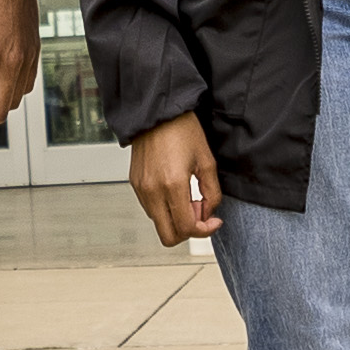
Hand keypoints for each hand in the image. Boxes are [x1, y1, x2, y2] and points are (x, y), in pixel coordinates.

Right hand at [126, 113, 223, 248]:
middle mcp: (152, 190)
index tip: (213, 220)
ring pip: (159, 223)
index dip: (204, 230)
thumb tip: (208, 213)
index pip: (186, 228)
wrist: (157, 113)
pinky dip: (165, 208)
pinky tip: (175, 191)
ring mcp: (141, 189)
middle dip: (188, 230)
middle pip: (168, 236)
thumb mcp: (206, 161)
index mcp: (172, 184)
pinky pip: (150, 209)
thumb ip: (212, 193)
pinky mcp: (135, 184)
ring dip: (176, 218)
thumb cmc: (182, 130)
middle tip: (199, 211)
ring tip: (188, 198)